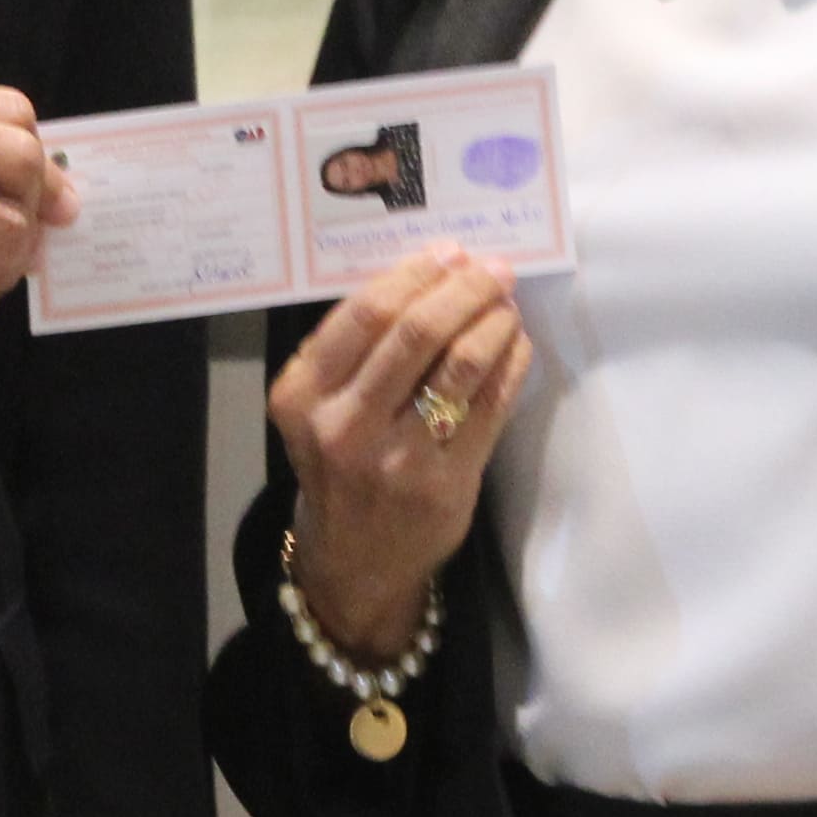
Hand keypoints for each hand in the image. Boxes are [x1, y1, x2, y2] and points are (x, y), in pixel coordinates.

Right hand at [265, 248, 528, 657]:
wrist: (354, 561)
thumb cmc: (338, 466)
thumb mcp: (316, 410)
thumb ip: (354, 350)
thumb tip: (430, 273)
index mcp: (301, 396)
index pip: (365, 314)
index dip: (415, 274)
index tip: (449, 254)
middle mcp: (343, 427)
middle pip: (416, 332)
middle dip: (464, 289)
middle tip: (493, 271)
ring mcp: (397, 459)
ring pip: (460, 365)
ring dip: (494, 321)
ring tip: (505, 305)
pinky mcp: (446, 483)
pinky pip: (490, 405)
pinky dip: (510, 364)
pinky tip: (514, 345)